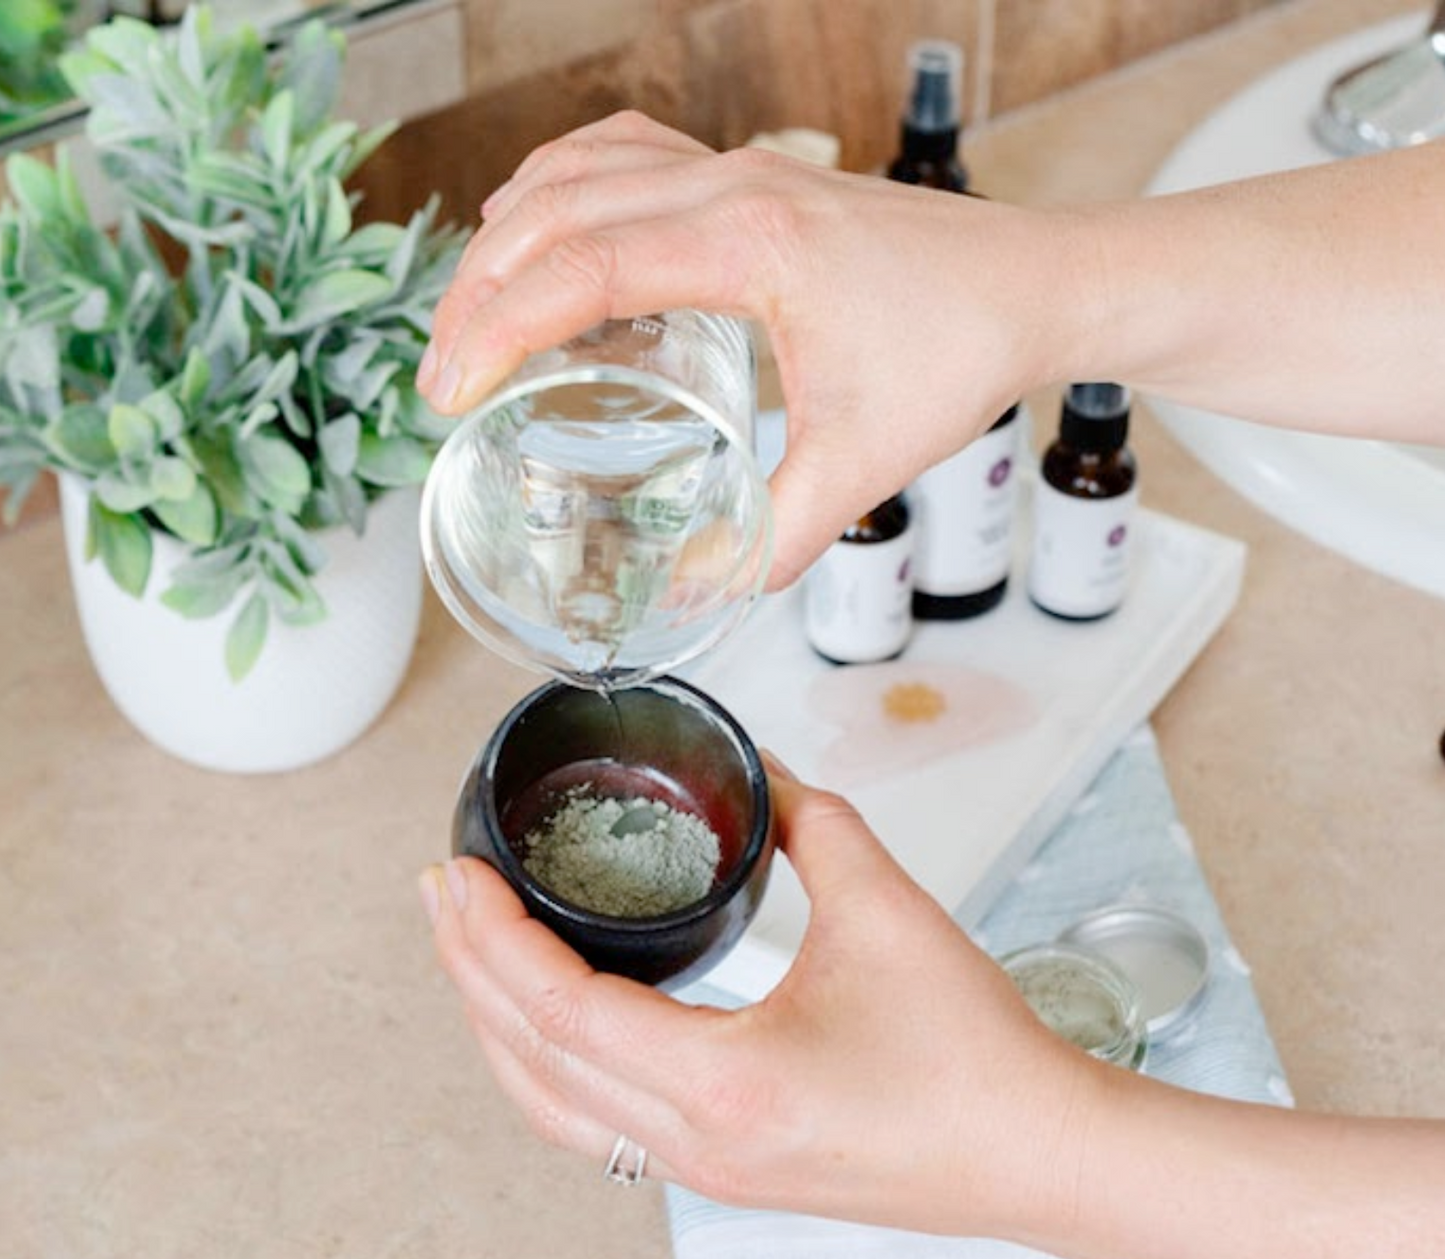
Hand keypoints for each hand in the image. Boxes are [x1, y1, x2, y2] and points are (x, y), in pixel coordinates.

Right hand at [417, 112, 1066, 587]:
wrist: (1031, 285)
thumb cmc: (959, 350)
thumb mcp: (865, 462)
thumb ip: (779, 537)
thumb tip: (698, 589)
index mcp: (750, 240)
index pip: (584, 263)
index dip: (497, 325)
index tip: (450, 391)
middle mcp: (731, 184)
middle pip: (556, 207)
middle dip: (478, 291)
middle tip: (442, 378)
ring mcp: (736, 169)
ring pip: (578, 168)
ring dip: (509, 235)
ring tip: (470, 317)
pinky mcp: (746, 179)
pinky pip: (622, 155)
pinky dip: (561, 193)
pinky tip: (543, 240)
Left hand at [419, 757, 1101, 1236]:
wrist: (1033, 1152)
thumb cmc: (971, 1052)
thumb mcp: (887, 910)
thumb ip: (812, 822)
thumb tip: (761, 772)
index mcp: (721, 1084)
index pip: (557, 1009)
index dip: (491, 936)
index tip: (457, 873)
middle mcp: (692, 1144)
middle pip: (529, 1061)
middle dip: (467, 972)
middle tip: (439, 894)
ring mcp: (700, 1171)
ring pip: (549, 1108)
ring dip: (494, 1026)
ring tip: (469, 952)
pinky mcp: (720, 1171)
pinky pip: (593, 1127)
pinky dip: (543, 1068)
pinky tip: (542, 1021)